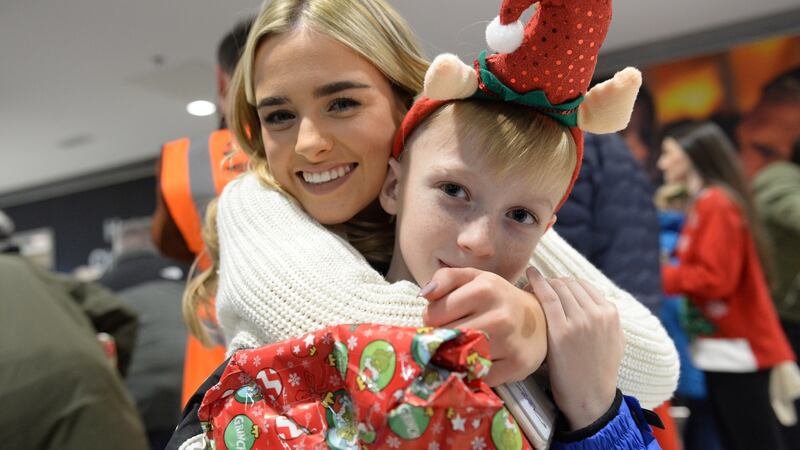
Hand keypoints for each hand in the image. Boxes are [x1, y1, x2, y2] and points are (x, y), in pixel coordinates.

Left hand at [420, 267, 547, 385]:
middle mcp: (499, 315)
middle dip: (440, 338)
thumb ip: (445, 278)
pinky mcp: (516, 365)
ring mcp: (509, 342)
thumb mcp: (473, 278)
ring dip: (453, 357)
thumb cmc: (497, 298)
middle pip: (445, 337)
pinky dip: (473, 372)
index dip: (431, 318)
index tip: (442, 318)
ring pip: (460, 358)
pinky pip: (479, 376)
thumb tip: (424, 295)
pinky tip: (477, 361)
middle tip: (450, 335)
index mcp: (485, 289)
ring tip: (460, 348)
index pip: (434, 314)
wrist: (538, 319)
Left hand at [526, 267, 623, 429]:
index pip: (583, 285)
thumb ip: (607, 318)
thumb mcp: (615, 339)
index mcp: (610, 313)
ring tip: (529, 287)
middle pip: (569, 283)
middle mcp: (597, 313)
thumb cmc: (599, 370)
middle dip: (552, 282)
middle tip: (538, 286)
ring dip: (543, 283)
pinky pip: (548, 296)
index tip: (552, 287)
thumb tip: (596, 300)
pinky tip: (529, 275)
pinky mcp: (562, 330)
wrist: (590, 397)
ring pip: (558, 286)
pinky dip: (537, 282)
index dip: (565, 283)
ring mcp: (580, 321)